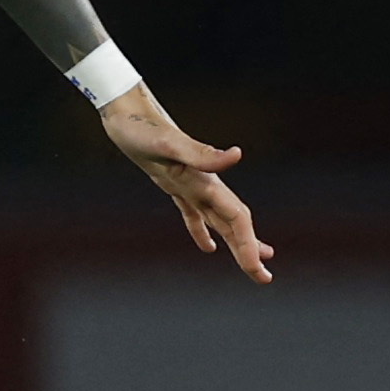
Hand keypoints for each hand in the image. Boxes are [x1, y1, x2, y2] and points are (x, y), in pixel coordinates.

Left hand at [100, 84, 273, 282]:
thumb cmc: (142, 128)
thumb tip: (237, 155)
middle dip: (248, 252)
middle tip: (264, 279)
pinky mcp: (172, 184)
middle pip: (234, 224)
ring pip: (219, 221)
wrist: (125, 111)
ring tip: (251, 263)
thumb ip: (201, 153)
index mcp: (206, 182)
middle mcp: (203, 185)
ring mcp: (189, 185)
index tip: (258, 269)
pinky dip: (202, 231)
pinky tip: (208, 248)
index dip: (249, 244)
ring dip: (235, 243)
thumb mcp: (166, 143)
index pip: (236, 218)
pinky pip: (193, 215)